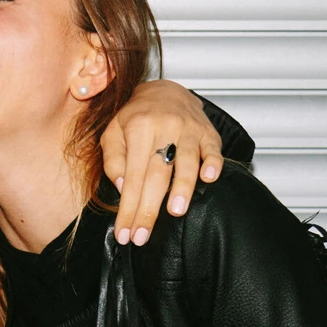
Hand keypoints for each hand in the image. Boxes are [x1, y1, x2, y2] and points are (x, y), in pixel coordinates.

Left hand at [101, 79, 223, 245]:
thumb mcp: (113, 132)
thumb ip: (113, 159)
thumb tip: (121, 187)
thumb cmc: (136, 117)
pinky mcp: (209, 133)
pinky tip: (209, 179)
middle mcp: (165, 128)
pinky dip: (213, 164)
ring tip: (176, 211)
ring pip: (186, 162)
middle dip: (149, 209)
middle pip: (157, 175)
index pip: (131, 176)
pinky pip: (214, 149)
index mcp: (138, 129)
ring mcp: (189, 130)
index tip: (124, 233)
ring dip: (182, 187)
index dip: (128, 207)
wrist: (165, 90)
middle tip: (142, 236)